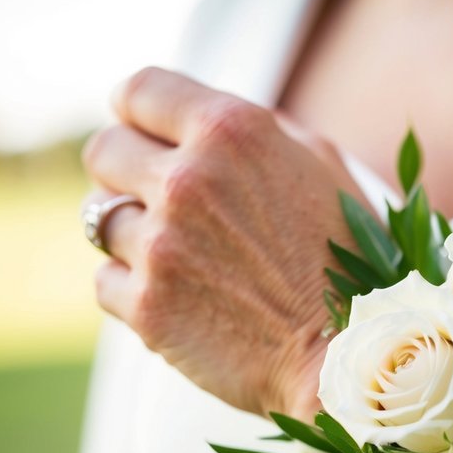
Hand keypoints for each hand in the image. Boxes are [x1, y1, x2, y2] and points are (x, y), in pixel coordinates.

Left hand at [83, 67, 360, 417]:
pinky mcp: (146, 306)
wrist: (348, 362)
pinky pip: (105, 281)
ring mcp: (161, 245)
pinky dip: (134, 290)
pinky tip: (181, 299)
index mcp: (234, 132)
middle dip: (124, 171)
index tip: (142, 132)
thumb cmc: (352, 265)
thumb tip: (208, 120)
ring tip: (180, 258)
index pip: (141, 90)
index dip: (137, 112)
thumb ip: (265, 132)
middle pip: (104, 150)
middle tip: (155, 199)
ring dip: (133, 234)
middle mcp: (189, 180)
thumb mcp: (325, 171)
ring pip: (100, 218)